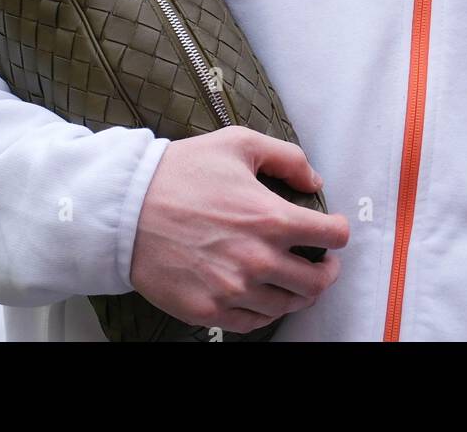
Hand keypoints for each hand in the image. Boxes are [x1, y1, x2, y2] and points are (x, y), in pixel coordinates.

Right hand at [129, 126, 348, 333]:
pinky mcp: (209, 311)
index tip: (333, 230)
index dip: (338, 231)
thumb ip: (287, 158)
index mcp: (271, 219)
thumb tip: (313, 181)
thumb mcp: (239, 144)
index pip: (332, 236)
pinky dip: (266, 311)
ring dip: (300, 293)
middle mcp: (258, 261)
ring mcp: (234, 290)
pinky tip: (264, 296)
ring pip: (289, 305)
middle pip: (318, 281)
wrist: (127, 208)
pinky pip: (253, 323)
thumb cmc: (182, 173)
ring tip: (295, 280)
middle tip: (323, 262)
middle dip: (327, 269)